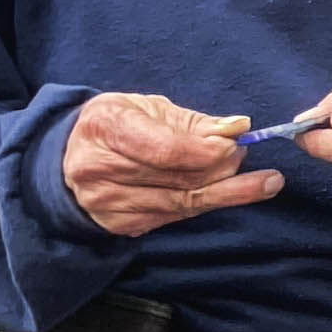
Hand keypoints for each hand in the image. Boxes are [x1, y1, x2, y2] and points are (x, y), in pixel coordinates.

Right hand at [60, 93, 279, 237]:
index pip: (165, 149)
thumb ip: (193, 121)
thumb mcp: (147, 108)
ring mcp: (106, 201)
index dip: (207, 152)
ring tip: (261, 181)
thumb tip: (238, 128)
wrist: (70, 159)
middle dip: (222, 170)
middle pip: (178, 179)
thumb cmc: (116, 126)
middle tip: (245, 156)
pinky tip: (227, 193)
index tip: (236, 146)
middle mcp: (99, 167)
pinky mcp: (119, 224)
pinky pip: (174, 217)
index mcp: (105, 126)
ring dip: (225, 192)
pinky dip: (205, 204)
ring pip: (181, 203)